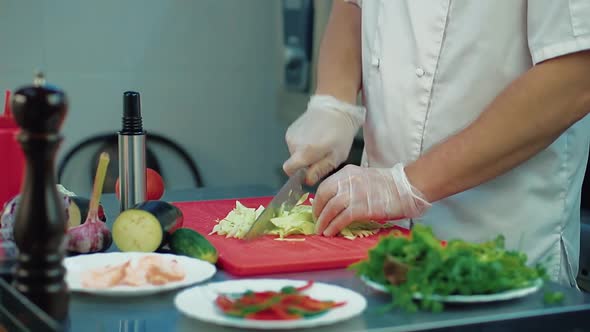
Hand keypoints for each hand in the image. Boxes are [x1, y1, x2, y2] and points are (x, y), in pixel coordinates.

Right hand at [283, 95, 364, 184]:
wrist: (334, 106)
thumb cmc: (340, 132)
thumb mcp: (336, 156)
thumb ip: (320, 170)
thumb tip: (308, 181)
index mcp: (305, 151)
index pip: (289, 170)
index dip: (298, 174)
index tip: (310, 172)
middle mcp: (294, 143)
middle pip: (294, 162)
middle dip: (305, 163)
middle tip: (322, 155)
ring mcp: (291, 135)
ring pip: (294, 153)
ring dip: (305, 153)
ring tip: (320, 144)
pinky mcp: (291, 129)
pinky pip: (295, 144)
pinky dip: (303, 144)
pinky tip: (315, 136)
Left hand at [313, 164, 431, 235]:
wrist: (409, 186)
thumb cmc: (391, 186)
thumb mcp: (365, 179)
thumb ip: (350, 187)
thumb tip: (336, 203)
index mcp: (348, 173)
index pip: (325, 186)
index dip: (318, 200)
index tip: (317, 210)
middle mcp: (349, 181)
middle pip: (324, 196)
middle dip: (318, 211)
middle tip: (317, 222)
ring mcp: (355, 193)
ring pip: (330, 208)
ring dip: (323, 222)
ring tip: (322, 231)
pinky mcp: (362, 207)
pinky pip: (342, 218)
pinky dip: (334, 226)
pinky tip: (331, 232)